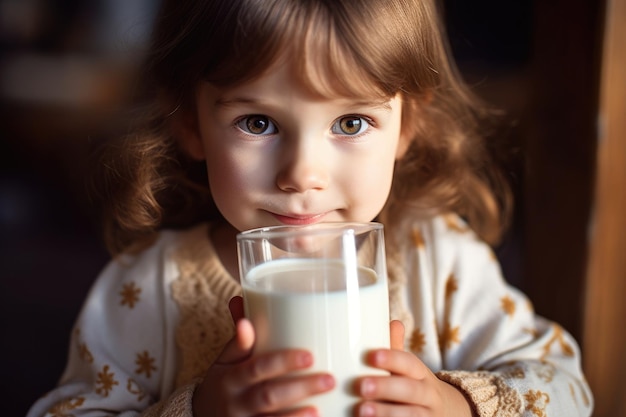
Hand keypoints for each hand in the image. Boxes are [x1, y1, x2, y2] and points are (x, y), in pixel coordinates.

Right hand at [192, 296, 335, 416]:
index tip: (310, 355)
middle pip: (268, 396)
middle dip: (299, 388)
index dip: (282, 362)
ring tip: (320, 408)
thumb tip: (239, 299)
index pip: (257, 367)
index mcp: (231, 376)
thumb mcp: (226, 361)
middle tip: (328, 379)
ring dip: (297, 416)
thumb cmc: (225, 381)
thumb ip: (239, 337)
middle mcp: (236, 402)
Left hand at [354, 320, 473, 416]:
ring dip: (386, 413)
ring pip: (410, 415)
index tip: (372, 356)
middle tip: (361, 386)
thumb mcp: (408, 370)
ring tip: (361, 410)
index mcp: (420, 374)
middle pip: (410, 391)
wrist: (444, 414)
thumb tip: (393, 322)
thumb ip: (396, 350)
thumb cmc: (413, 386)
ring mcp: (426, 416)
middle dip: (386, 388)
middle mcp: (427, 395)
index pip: (410, 363)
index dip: (392, 359)